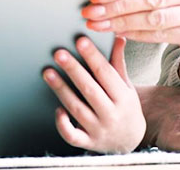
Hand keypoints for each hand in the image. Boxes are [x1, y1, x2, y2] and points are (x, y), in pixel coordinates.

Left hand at [42, 36, 144, 153]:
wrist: (131, 141)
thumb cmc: (126, 108)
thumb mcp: (127, 86)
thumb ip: (118, 63)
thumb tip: (118, 37)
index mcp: (123, 98)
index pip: (106, 73)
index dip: (92, 56)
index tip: (80, 40)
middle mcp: (112, 115)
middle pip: (90, 89)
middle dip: (73, 70)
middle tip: (59, 53)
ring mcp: (99, 130)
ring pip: (77, 109)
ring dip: (61, 90)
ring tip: (48, 73)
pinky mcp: (88, 143)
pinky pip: (73, 135)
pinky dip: (63, 124)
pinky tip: (57, 109)